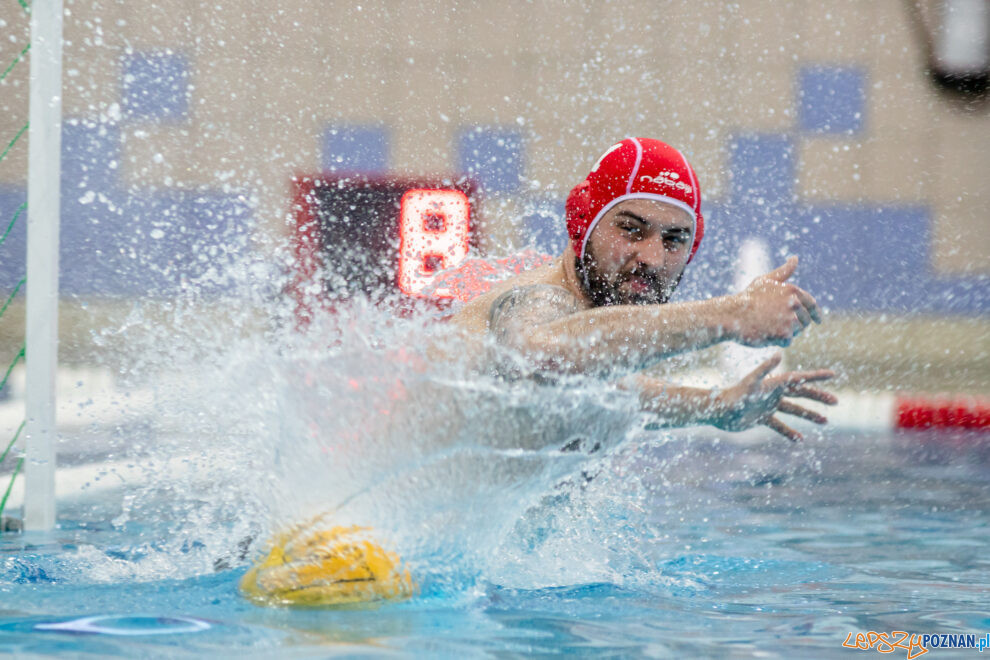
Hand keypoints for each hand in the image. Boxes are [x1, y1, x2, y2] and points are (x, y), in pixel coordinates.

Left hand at [712, 353, 836, 440]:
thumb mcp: (752, 382)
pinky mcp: (761, 418)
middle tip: (836, 401)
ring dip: (809, 414)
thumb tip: (779, 354)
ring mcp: (768, 406)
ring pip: (793, 410)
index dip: (816, 376)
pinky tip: (800, 439)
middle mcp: (773, 393)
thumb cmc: (734, 395)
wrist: (718, 411)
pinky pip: (779, 426)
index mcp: (774, 383)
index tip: (832, 374)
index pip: (799, 378)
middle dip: (818, 397)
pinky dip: (789, 432)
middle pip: (800, 394)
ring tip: (826, 421)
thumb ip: (765, 368)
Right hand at [729, 256, 821, 346]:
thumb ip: (783, 272)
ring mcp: (790, 320)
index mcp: (792, 290)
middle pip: (805, 321)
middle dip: (794, 324)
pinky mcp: (784, 335)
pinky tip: (766, 334)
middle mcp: (794, 304)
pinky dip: (777, 341)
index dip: (816, 313)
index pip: (811, 304)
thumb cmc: (747, 298)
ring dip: (786, 332)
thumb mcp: (765, 281)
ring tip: (769, 327)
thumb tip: (795, 258)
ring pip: (796, 332)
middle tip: (777, 324)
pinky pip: (787, 341)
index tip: (818, 320)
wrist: (732, 315)